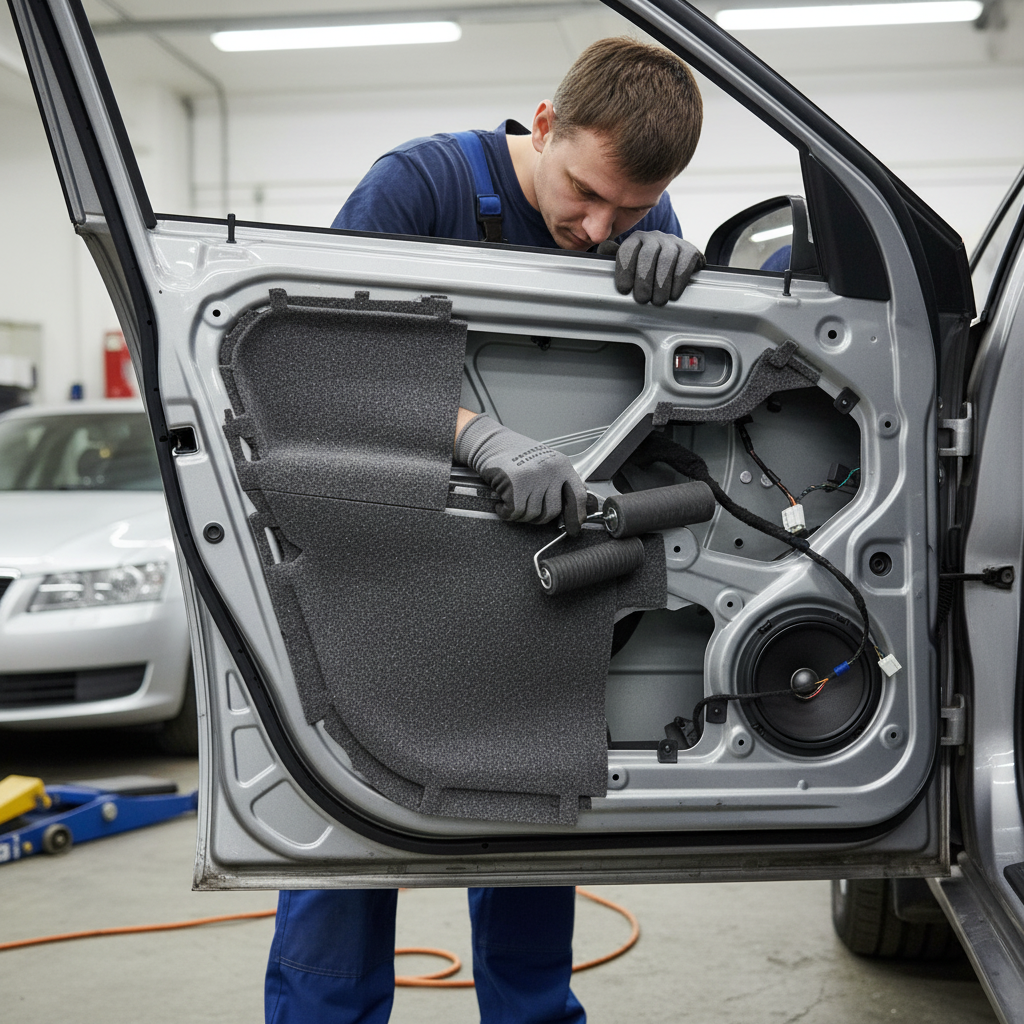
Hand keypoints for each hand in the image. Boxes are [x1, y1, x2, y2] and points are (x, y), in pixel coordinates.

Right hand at [454, 414, 587, 528]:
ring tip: (513, 500)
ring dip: (520, 514)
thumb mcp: (545, 461)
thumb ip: (561, 480)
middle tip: (527, 509)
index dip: (577, 515)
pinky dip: (505, 512)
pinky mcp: (516, 485)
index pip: (578, 496)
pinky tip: (502, 503)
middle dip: (539, 517)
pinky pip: (515, 513)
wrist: (490, 442)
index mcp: (561, 465)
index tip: (574, 528)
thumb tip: (579, 500)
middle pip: (553, 511)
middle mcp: (550, 471)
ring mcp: (534, 478)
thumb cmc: (515, 453)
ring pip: (533, 514)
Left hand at [603, 231, 704, 305]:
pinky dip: (678, 281)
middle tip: (641, 299)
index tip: (624, 290)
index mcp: (636, 239)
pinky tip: (673, 294)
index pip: (627, 250)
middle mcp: (654, 237)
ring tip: (657, 301)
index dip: (624, 271)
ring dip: (661, 283)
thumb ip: (615, 256)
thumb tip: (602, 248)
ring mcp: (673, 242)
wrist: (676, 261)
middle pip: (647, 255)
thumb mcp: (629, 262)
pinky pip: (685, 263)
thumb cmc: (647, 266)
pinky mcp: (690, 250)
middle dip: (643, 280)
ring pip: (667, 259)